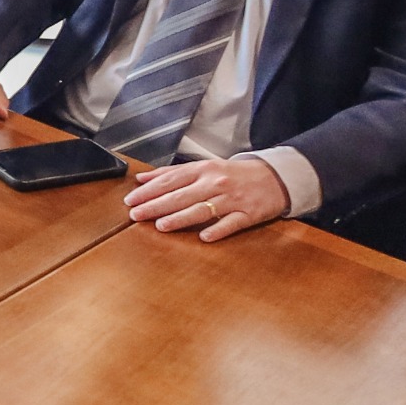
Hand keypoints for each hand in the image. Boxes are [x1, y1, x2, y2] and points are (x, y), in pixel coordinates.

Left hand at [126, 154, 291, 241]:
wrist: (274, 177)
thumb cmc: (234, 174)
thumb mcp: (204, 167)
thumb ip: (172, 173)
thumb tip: (142, 178)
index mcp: (203, 170)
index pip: (170, 180)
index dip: (149, 191)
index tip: (131, 200)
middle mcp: (215, 183)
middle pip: (181, 196)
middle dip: (156, 206)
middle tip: (136, 215)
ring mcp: (232, 199)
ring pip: (202, 209)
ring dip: (180, 218)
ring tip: (161, 226)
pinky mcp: (248, 214)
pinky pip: (231, 224)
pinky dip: (217, 230)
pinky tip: (203, 237)